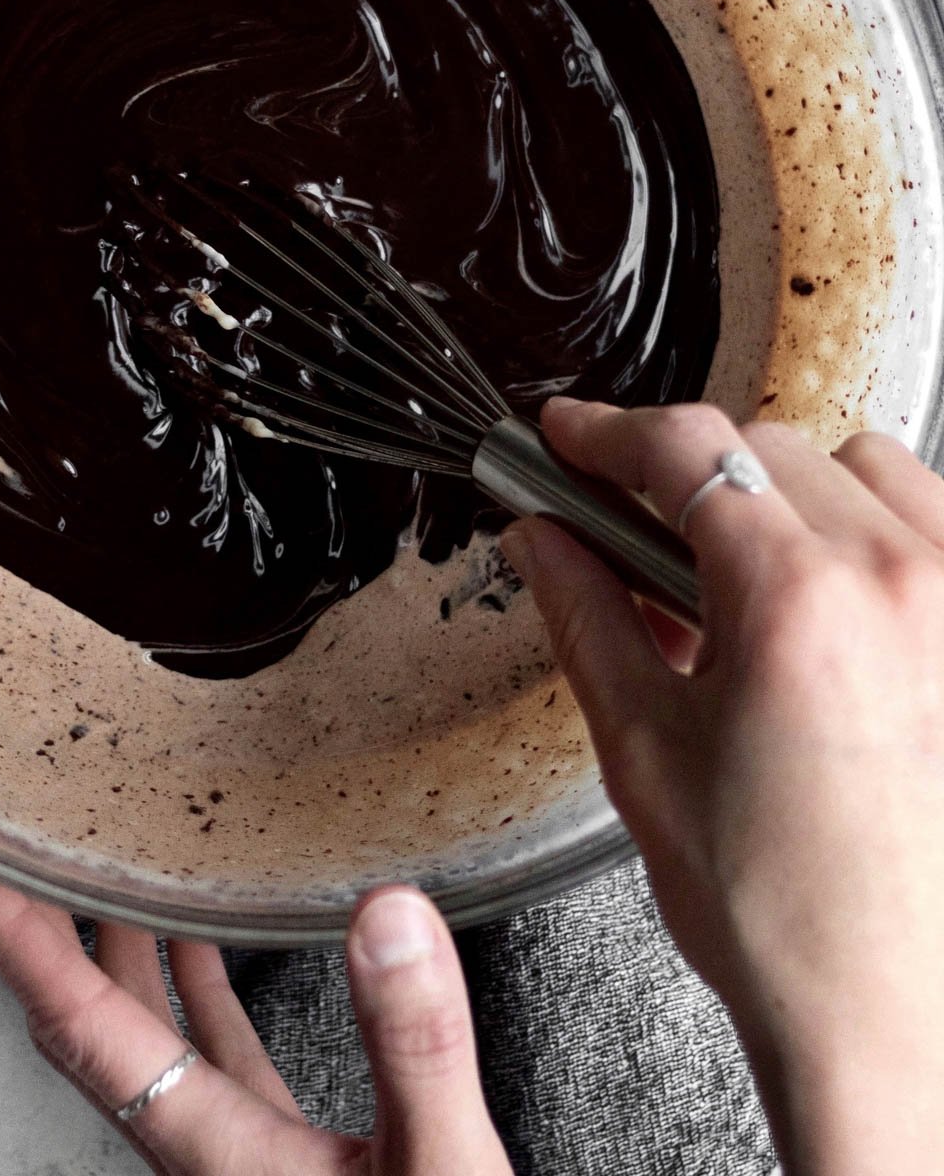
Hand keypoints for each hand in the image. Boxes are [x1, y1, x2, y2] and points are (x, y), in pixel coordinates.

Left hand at [0, 846, 510, 1175]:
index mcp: (211, 1149)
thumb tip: (386, 922)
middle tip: (10, 837)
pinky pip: (211, 1054)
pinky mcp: (278, 1157)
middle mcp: (201, 1149)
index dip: (7, 933)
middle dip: (40, 924)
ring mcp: (234, 1156)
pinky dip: (196, 987)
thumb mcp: (439, 1169)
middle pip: (86, 1018)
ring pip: (143, 1034)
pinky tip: (215, 945)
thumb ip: (414, 1050)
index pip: (79, 1020)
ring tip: (104, 863)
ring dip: (114, 947)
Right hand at [503, 398, 943, 1175]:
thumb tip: (542, 537)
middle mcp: (899, 580)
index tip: (567, 436)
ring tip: (743, 580)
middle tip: (629, 535)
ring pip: (857, 464)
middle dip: (682, 477)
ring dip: (785, 494)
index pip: (684, 449)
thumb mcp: (643, 750)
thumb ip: (585, 614)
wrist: (896, 1016)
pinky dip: (868, 527)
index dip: (604, 431)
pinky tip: (827, 600)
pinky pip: (928, 517)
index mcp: (796, 602)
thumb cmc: (783, 914)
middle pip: (763, 445)